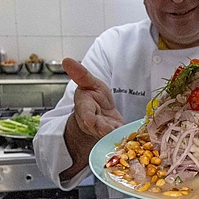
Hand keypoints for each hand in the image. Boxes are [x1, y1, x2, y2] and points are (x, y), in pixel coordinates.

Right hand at [60, 58, 124, 179]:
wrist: (100, 114)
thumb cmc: (94, 97)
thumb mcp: (88, 83)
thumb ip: (80, 74)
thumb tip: (67, 60)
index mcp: (84, 106)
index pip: (85, 111)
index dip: (88, 116)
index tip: (90, 120)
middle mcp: (92, 121)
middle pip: (96, 126)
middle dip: (102, 128)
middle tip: (107, 129)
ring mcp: (103, 130)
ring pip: (107, 134)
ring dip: (113, 135)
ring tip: (118, 134)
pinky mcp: (115, 135)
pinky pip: (119, 137)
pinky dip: (125, 138)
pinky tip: (132, 138)